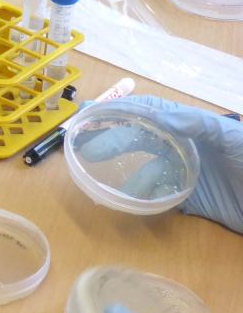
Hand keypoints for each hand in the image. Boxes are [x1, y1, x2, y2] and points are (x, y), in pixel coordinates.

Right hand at [77, 95, 242, 233]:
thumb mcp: (231, 136)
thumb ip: (197, 123)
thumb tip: (160, 116)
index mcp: (193, 126)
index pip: (150, 112)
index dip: (121, 109)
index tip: (91, 111)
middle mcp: (186, 147)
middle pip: (141, 140)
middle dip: (112, 141)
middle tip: (84, 148)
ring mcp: (188, 174)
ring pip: (146, 172)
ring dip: (126, 178)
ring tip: (106, 187)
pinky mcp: (193, 202)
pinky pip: (161, 199)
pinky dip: (144, 201)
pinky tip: (131, 203)